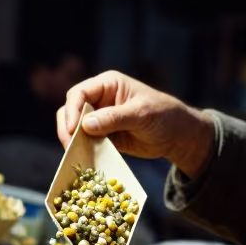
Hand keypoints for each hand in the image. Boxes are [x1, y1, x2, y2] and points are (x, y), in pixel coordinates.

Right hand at [56, 70, 215, 178]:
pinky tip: (83, 160)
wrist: (177, 136)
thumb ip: (114, 118)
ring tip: (75, 155)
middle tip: (69, 146)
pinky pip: (85, 142)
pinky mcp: (102, 135)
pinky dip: (82, 150)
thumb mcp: (141, 114)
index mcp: (108, 84)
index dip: (72, 110)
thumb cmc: (164, 115)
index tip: (72, 129)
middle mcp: (100, 98)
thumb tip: (86, 124)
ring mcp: (99, 117)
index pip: (80, 93)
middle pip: (71, 109)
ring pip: (75, 127)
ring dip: (73, 140)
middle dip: (68, 127)